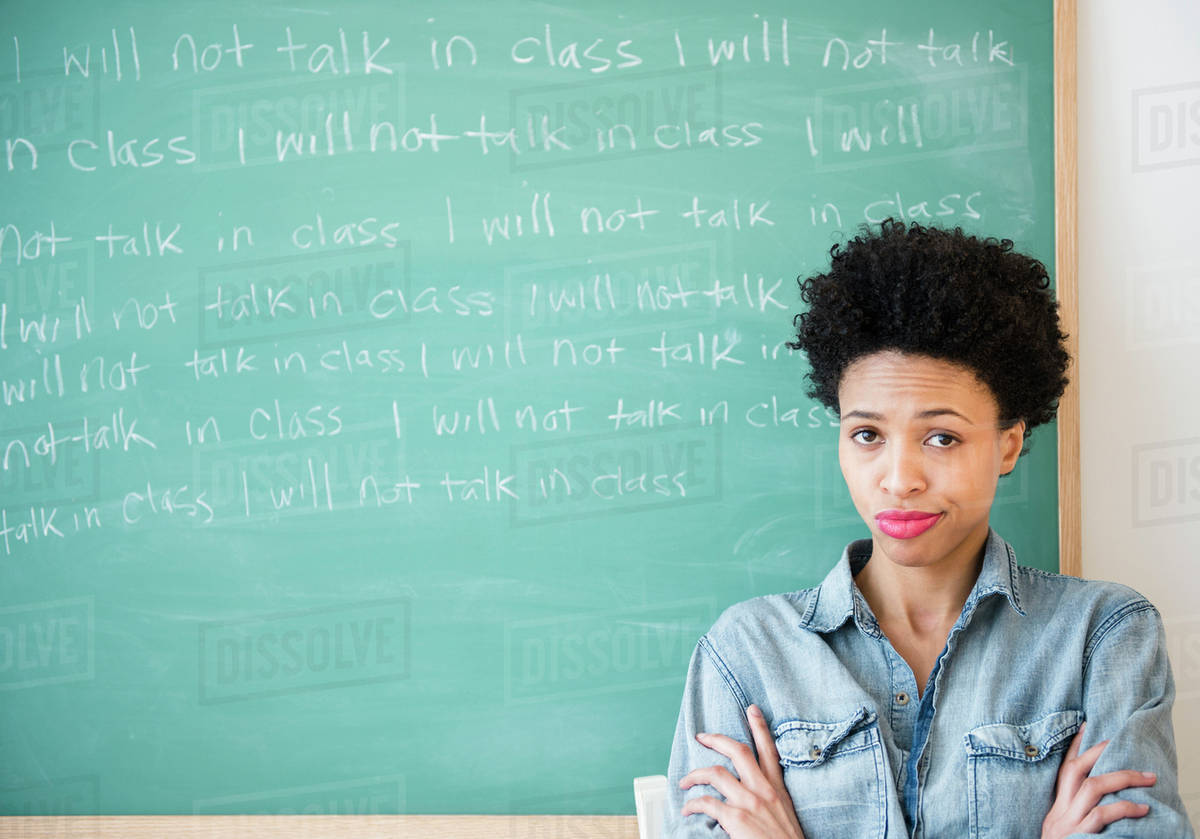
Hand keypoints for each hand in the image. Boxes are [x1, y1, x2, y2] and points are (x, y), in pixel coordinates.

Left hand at [678, 703, 805, 838]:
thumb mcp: (784, 812)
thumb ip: (770, 799)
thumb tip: (753, 794)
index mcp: (777, 789)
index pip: (770, 751)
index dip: (760, 728)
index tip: (752, 710)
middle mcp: (764, 790)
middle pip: (739, 752)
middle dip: (717, 740)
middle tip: (702, 737)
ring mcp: (749, 802)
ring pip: (716, 773)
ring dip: (695, 775)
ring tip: (684, 782)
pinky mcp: (736, 818)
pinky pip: (707, 803)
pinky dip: (693, 805)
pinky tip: (688, 810)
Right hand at [1041, 721, 1157, 837]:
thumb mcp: (1060, 835)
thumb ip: (1074, 819)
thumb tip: (1100, 803)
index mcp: (1055, 811)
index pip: (1063, 771)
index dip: (1075, 748)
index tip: (1087, 728)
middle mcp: (1059, 813)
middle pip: (1075, 771)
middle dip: (1099, 753)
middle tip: (1123, 744)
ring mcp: (1068, 824)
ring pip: (1092, 788)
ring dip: (1121, 777)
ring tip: (1146, 777)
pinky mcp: (1079, 837)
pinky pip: (1101, 816)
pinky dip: (1123, 808)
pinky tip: (1142, 808)